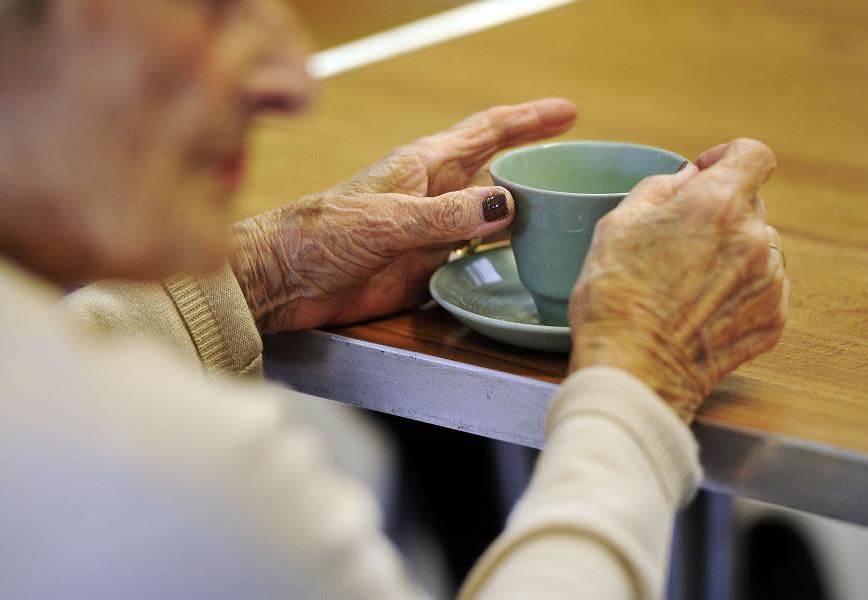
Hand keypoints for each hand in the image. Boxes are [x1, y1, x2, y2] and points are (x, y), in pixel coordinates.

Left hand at [231, 98, 577, 332]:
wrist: (285, 279)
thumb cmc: (321, 233)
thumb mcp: (387, 219)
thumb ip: (445, 215)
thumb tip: (507, 205)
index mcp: (423, 165)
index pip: (486, 132)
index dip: (528, 120)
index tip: (568, 111)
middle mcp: (434, 194)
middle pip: (498, 172)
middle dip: (538, 165)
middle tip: (583, 169)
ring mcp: (433, 233)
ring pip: (492, 217)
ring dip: (527, 215)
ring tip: (570, 216)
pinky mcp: (426, 270)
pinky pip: (476, 259)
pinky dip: (504, 257)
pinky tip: (528, 262)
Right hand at [567, 139, 788, 422]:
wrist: (630, 371)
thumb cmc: (614, 297)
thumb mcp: (617, 224)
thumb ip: (659, 188)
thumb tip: (687, 178)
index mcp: (718, 204)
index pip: (753, 155)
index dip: (728, 157)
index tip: (705, 172)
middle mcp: (755, 239)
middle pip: (750, 205)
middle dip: (719, 212)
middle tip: (677, 240)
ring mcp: (770, 283)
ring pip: (758, 248)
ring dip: (731, 254)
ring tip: (686, 283)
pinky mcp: (772, 321)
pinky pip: (764, 289)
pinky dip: (739, 291)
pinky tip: (701, 308)